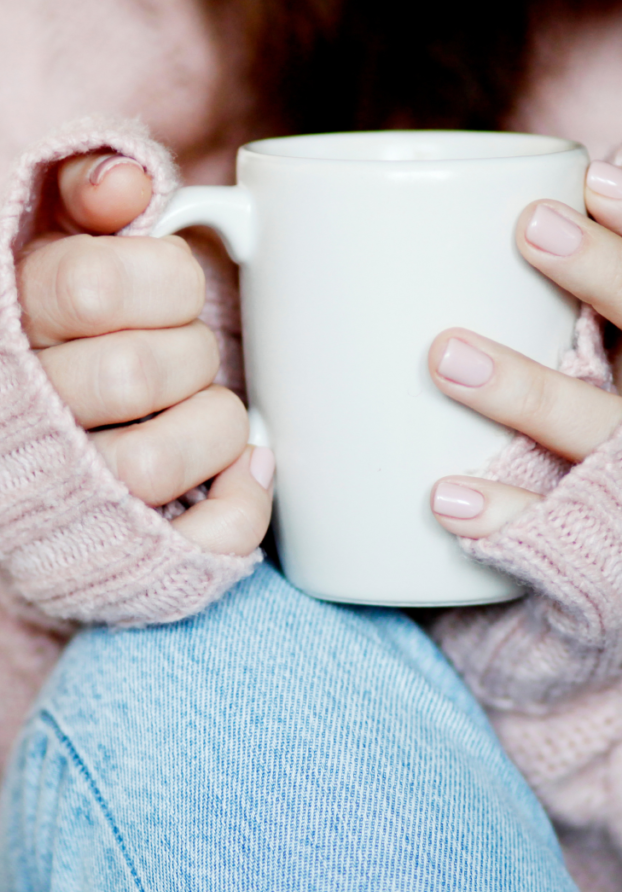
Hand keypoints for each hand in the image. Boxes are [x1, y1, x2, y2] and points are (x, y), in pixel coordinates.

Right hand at [16, 152, 273, 556]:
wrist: (18, 481)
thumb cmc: (58, 350)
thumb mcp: (51, 251)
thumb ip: (82, 194)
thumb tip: (131, 179)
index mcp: (1, 330)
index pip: (92, 282)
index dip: (166, 280)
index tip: (176, 290)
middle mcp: (19, 422)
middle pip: (135, 373)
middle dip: (191, 354)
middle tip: (186, 358)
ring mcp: (64, 503)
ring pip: (157, 462)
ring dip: (215, 426)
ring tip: (204, 414)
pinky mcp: (118, 562)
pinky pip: (205, 538)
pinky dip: (245, 499)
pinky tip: (241, 470)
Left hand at [429, 161, 621, 538]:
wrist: (603, 556)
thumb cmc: (583, 451)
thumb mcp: (597, 381)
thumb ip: (568, 332)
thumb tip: (502, 223)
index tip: (589, 175)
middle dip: (604, 275)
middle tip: (530, 227)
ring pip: (598, 432)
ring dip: (527, 390)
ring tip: (445, 355)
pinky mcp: (596, 553)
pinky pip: (554, 536)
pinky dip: (503, 517)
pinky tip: (446, 498)